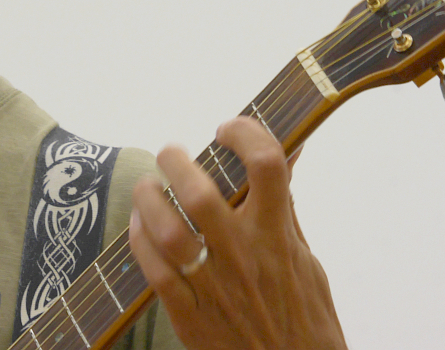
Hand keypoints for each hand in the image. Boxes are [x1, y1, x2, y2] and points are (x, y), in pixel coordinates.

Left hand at [128, 117, 345, 348]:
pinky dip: (140, 240)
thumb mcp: (304, 255)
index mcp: (277, 236)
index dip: (245, 133)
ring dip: (149, 199)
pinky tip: (140, 226)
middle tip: (171, 152)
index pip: (266, 166)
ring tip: (148, 187)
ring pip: (167, 230)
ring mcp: (214, 287)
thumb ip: (285, 205)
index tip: (227, 129)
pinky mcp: (190, 316)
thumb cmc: (303, 315)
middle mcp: (244, 256)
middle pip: (200, 193)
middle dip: (176, 161)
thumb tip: (289, 150)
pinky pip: (154, 270)